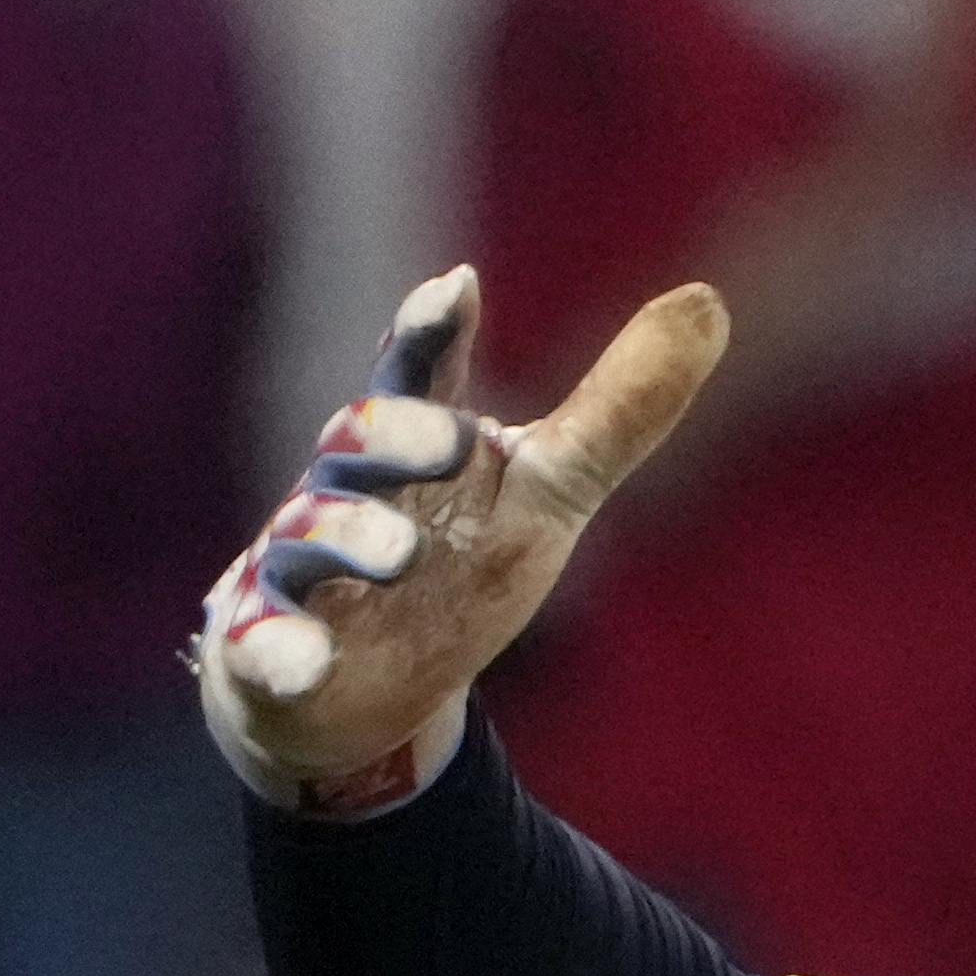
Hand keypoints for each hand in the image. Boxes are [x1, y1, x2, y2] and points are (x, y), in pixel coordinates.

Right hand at [200, 268, 726, 814]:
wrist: (357, 687)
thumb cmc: (454, 561)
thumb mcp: (547, 492)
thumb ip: (616, 413)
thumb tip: (709, 300)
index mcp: (415, 445)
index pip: (423, 376)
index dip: (436, 332)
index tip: (459, 288)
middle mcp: (349, 491)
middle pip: (358, 444)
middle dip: (395, 435)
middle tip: (448, 441)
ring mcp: (301, 568)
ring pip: (308, 536)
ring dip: (346, 538)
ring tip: (396, 554)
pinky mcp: (272, 645)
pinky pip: (266, 642)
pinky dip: (279, 650)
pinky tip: (298, 662)